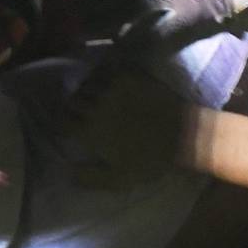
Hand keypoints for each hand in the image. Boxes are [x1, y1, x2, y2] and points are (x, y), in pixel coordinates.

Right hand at [63, 52, 189, 189]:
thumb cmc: (151, 160)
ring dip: (87, 88)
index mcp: (91, 132)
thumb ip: (90, 178)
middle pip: (72, 100)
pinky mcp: (129, 76)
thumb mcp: (119, 179)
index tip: (68, 126)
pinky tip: (107, 79)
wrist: (184, 135)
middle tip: (80, 109)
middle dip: (73, 105)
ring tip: (93, 93)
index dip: (63, 124)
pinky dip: (102, 73)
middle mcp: (96, 107)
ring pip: (87, 82)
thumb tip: (68, 172)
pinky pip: (106, 69)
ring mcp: (112, 89)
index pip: (63, 122)